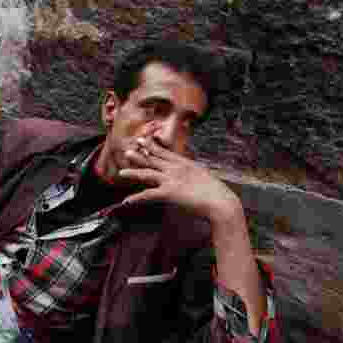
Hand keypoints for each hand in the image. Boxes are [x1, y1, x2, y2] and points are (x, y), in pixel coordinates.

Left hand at [119, 135, 241, 222]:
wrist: (220, 202)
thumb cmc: (215, 192)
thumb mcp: (202, 176)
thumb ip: (191, 172)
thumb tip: (187, 173)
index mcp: (184, 163)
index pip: (165, 153)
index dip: (152, 146)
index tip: (142, 140)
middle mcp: (176, 169)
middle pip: (154, 160)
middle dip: (140, 154)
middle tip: (127, 149)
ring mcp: (171, 180)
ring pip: (147, 174)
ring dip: (134, 173)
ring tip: (121, 173)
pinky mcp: (169, 193)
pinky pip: (148, 195)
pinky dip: (136, 198)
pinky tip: (126, 201)